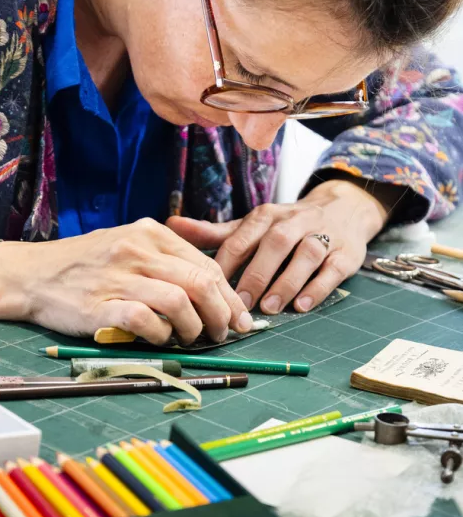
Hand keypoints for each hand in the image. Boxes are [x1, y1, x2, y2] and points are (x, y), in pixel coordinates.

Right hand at [0, 218, 252, 343]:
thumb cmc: (85, 264)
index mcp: (150, 233)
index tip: (240, 317)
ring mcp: (118, 276)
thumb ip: (165, 258)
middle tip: (225, 333)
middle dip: (222, 312)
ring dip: (195, 327)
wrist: (32, 274)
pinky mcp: (100, 305)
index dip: (229, 294)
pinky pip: (144, 320)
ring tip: (193, 338)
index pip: (205, 263)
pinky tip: (161, 340)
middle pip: (200, 281)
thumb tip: (213, 288)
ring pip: (179, 300)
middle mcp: (137, 249)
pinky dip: (160, 334)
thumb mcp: (128, 243)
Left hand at [167, 179, 392, 313]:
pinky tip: (303, 305)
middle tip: (241, 304)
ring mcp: (323, 236)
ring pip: (306, 254)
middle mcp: (294, 221)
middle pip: (275, 243)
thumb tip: (170, 226)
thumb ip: (214, 233)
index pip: (243, 237)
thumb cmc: (287, 225)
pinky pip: (333, 269)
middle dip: (257, 274)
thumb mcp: (252, 226)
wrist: (344, 209)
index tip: (211, 289)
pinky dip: (318, 287)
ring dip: (287, 281)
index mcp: (266, 216)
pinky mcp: (346, 253)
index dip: (227, 264)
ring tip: (271, 307)